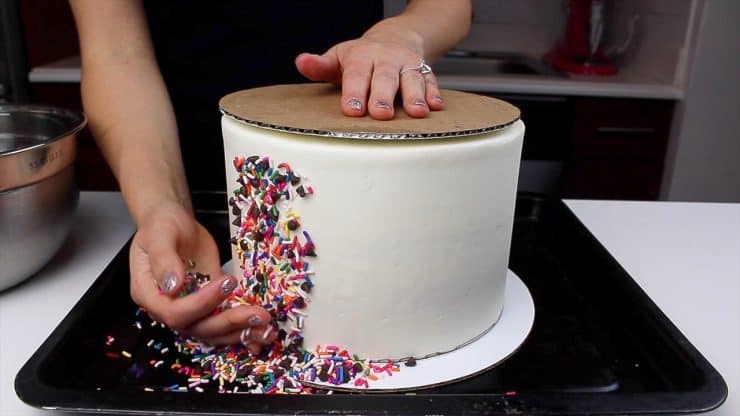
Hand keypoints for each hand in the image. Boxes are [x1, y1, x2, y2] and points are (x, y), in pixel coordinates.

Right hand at [129, 202, 275, 351]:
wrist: (174, 223)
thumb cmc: (162, 226)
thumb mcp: (159, 234)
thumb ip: (163, 259)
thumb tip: (173, 285)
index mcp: (150, 294)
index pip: (175, 312)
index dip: (201, 303)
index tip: (226, 281)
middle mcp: (169, 308)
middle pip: (198, 327)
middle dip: (229, 322)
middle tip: (257, 314)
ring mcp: (191, 309)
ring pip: (214, 332)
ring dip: (241, 332)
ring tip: (266, 328)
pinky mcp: (210, 305)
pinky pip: (224, 324)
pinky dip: (244, 330)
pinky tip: (263, 331)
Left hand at [295, 32, 443, 119]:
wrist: (397, 37)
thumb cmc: (362, 57)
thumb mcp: (339, 57)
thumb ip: (320, 66)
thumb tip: (301, 62)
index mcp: (362, 56)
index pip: (357, 74)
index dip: (354, 91)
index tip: (352, 109)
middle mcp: (386, 59)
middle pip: (385, 77)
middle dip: (384, 95)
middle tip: (381, 114)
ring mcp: (407, 65)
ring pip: (412, 78)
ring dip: (415, 95)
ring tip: (416, 112)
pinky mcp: (425, 71)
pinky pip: (431, 80)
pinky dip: (434, 93)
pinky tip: (435, 106)